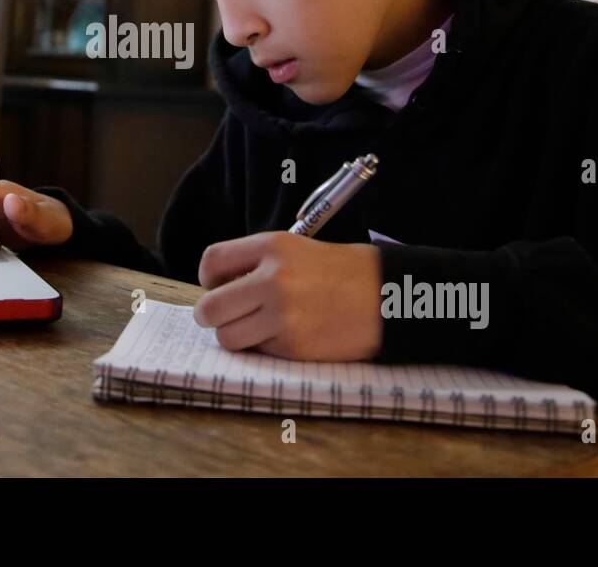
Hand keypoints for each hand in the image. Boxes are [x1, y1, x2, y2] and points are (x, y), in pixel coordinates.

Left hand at [193, 232, 382, 360]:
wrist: (387, 296)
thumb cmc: (341, 272)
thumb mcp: (296, 249)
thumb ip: (256, 264)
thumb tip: (218, 290)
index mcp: (273, 246)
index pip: (212, 262)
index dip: (209, 279)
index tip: (218, 287)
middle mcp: (273, 279)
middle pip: (210, 307)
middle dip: (213, 315)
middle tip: (226, 316)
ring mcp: (283, 315)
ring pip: (228, 336)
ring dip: (238, 335)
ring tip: (260, 327)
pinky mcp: (294, 345)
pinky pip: (257, 351)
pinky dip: (265, 347)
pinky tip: (288, 335)